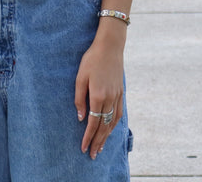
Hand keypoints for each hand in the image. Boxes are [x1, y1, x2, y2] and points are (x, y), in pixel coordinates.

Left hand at [74, 38, 124, 159]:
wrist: (110, 46)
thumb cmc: (92, 59)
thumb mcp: (80, 77)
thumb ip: (79, 99)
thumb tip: (80, 118)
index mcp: (98, 96)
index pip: (93, 123)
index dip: (88, 137)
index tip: (83, 148)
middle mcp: (110, 99)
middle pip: (104, 126)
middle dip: (97, 142)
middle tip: (92, 155)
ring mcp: (117, 96)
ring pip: (112, 122)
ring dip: (106, 136)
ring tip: (100, 147)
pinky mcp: (121, 92)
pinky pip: (118, 114)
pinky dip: (114, 125)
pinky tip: (110, 129)